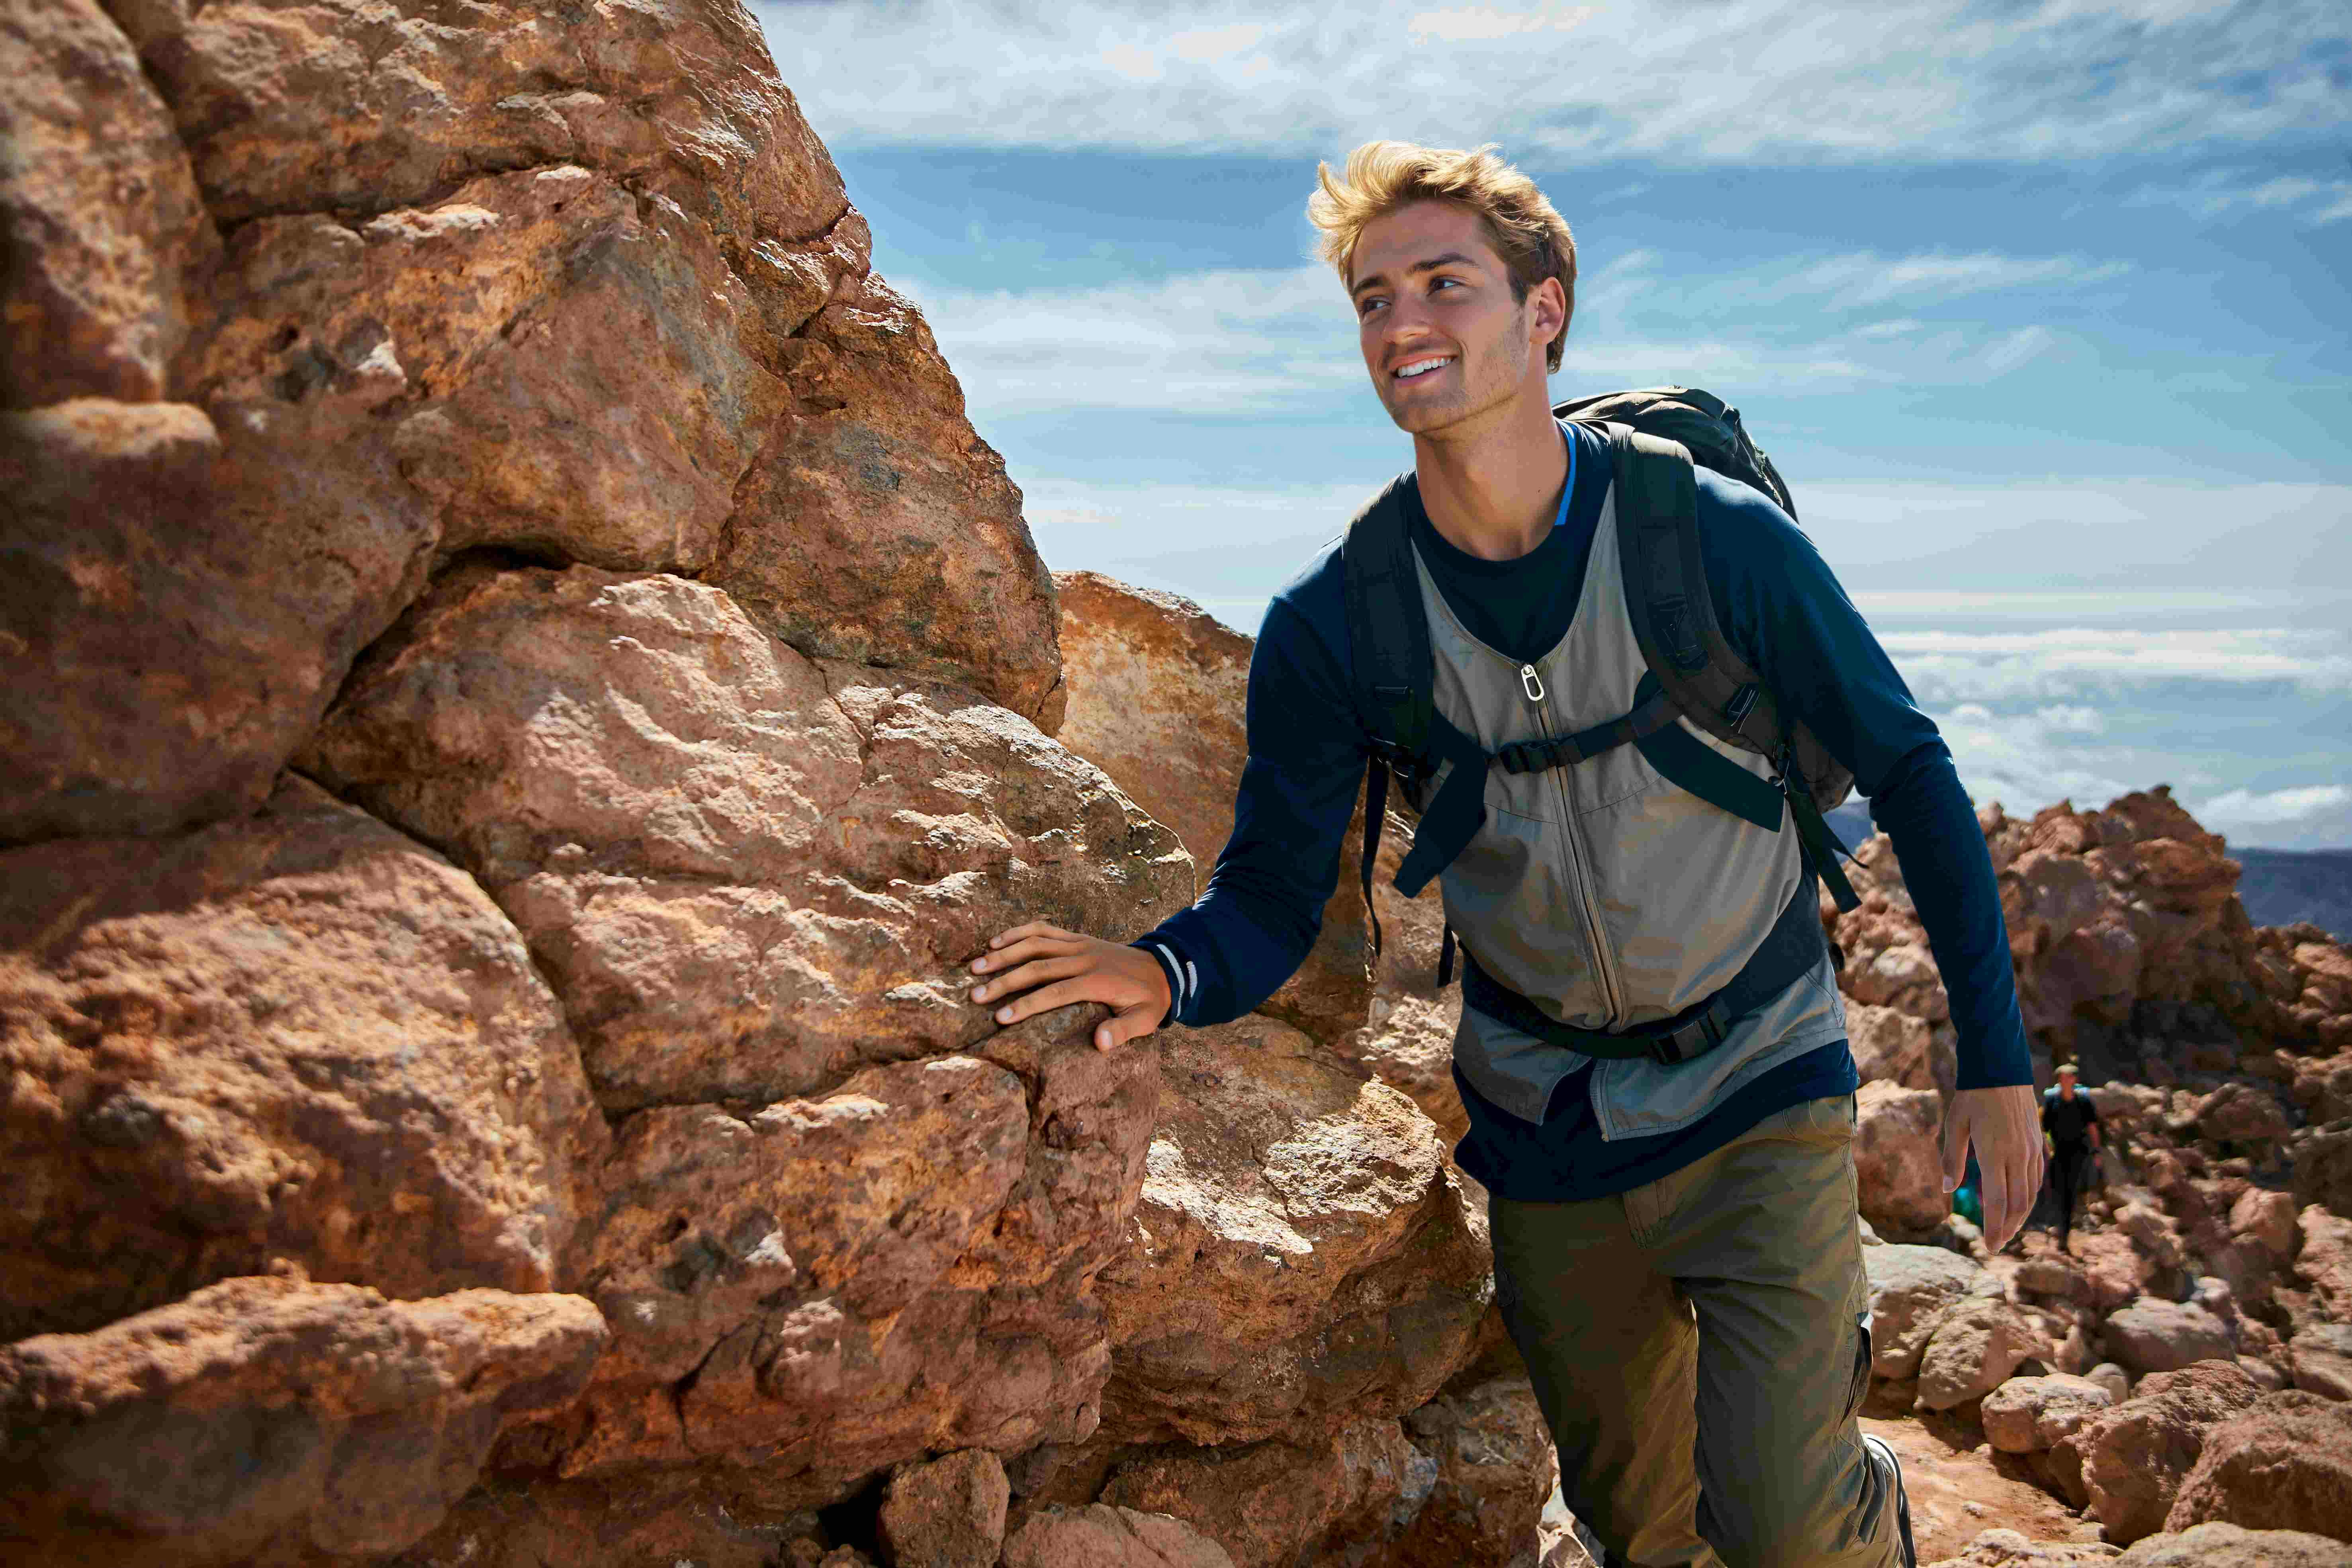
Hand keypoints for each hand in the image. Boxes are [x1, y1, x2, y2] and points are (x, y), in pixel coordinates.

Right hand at [968, 921, 1171, 1052]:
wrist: (1163, 968)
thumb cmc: (1149, 1000)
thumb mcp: (1146, 1020)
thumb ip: (1123, 1031)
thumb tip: (1099, 1043)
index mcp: (1098, 981)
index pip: (1056, 993)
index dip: (1028, 1004)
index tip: (1000, 1018)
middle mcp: (1084, 958)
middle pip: (1038, 967)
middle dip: (1005, 981)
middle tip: (975, 995)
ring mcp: (1078, 944)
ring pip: (1035, 943)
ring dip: (1004, 954)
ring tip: (975, 967)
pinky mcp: (1076, 937)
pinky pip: (1044, 929)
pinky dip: (1019, 932)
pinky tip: (995, 942)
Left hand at [1942, 1085, 2044, 1251]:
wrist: (2001, 1068)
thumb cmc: (1972, 1096)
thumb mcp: (1954, 1124)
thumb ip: (1952, 1159)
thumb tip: (1948, 1190)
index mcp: (1995, 1153)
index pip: (1999, 1202)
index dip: (1996, 1228)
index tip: (1990, 1247)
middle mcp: (2018, 1155)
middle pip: (2019, 1204)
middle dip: (2009, 1229)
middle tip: (1997, 1246)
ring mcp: (2032, 1149)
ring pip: (2031, 1193)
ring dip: (2021, 1216)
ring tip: (2007, 1230)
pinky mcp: (2038, 1143)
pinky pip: (2037, 1177)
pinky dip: (2029, 1196)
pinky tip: (2020, 1204)